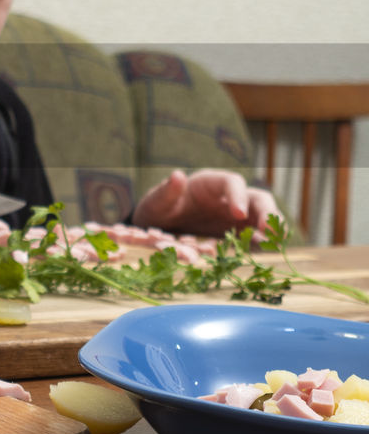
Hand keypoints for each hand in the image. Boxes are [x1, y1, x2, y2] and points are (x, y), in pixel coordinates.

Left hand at [133, 168, 280, 236]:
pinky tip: (267, 257)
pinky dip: (262, 247)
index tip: (239, 213)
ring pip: (262, 219)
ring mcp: (236, 217)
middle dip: (267, 213)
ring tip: (277, 246)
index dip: (238, 196)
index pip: (232, 182)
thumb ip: (165, 193)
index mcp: (209, 184)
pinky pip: (255, 239)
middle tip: (270, 232)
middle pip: (257, 199)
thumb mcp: (155, 203)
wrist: (157, 231)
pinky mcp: (237, 234)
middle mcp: (227, 198)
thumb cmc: (157, 211)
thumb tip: (178, 176)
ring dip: (272, 232)